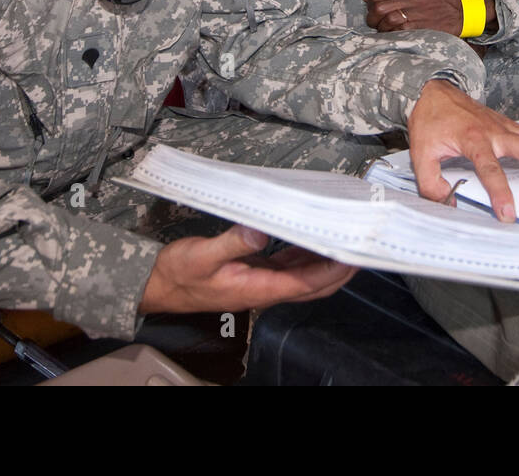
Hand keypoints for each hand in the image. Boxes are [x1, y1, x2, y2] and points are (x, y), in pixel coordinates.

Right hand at [138, 224, 357, 314]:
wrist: (158, 287)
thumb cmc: (178, 275)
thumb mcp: (202, 256)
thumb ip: (233, 242)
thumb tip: (260, 228)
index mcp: (258, 289)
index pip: (307, 283)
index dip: (333, 270)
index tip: (352, 254)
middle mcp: (265, 290)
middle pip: (314, 284)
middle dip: (340, 269)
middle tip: (360, 246)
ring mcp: (262, 283)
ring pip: (305, 276)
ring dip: (326, 261)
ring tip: (342, 237)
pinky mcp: (256, 274)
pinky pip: (290, 268)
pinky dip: (305, 255)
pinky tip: (311, 238)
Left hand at [362, 0, 496, 35]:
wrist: (468, 8)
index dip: (371, 2)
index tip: (372, 8)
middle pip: (380, 8)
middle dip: (373, 17)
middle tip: (375, 22)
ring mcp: (418, 14)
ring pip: (388, 21)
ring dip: (382, 28)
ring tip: (385, 29)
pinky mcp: (424, 28)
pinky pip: (401, 31)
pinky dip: (394, 34)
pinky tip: (395, 35)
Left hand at [406, 80, 518, 221]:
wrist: (433, 90)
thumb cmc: (430, 120)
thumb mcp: (420, 153)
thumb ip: (431, 182)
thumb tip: (449, 204)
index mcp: (472, 138)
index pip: (490, 169)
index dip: (500, 192)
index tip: (508, 214)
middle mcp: (494, 131)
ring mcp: (505, 126)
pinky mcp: (510, 125)